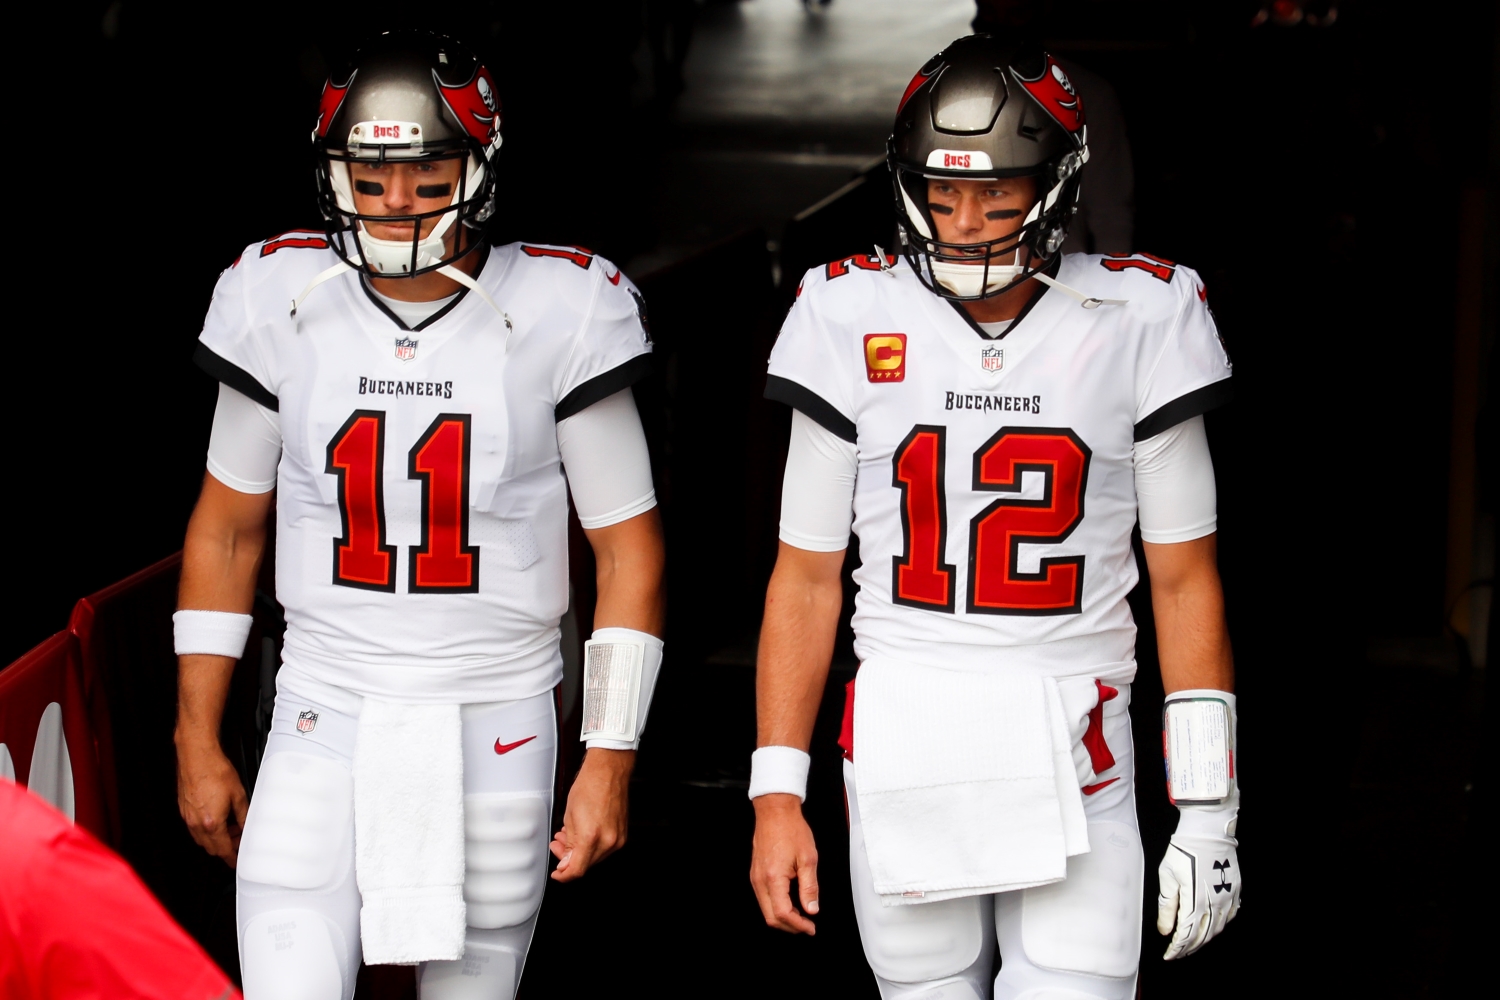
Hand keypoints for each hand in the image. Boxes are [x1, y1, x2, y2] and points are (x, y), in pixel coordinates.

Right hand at [175, 733, 247, 866]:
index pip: (223, 849)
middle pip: (211, 847)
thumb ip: (243, 815)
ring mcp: (188, 817)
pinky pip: (195, 827)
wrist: (197, 756)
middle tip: (238, 841)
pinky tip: (217, 817)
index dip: (232, 858)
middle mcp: (197, 823)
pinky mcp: (184, 809)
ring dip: (216, 838)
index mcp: (212, 822)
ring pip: (202, 839)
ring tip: (230, 827)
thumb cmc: (215, 771)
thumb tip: (247, 827)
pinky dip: (206, 829)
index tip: (236, 861)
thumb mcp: (239, 795)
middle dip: (225, 848)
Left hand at [550, 747, 632, 880]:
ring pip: (595, 857)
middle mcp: (608, 841)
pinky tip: (582, 833)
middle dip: (569, 858)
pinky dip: (591, 844)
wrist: (608, 772)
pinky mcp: (622, 834)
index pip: (577, 869)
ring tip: (569, 836)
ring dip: (580, 850)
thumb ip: (568, 843)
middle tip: (559, 845)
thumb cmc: (589, 786)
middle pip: (586, 864)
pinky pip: (604, 848)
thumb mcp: (569, 816)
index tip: (558, 873)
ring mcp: (618, 838)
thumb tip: (567, 860)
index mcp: (591, 836)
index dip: (564, 875)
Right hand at [750, 794, 819, 934]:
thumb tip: (812, 908)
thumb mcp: (808, 858)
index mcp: (773, 877)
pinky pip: (764, 898)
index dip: (798, 925)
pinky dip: (776, 906)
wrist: (775, 812)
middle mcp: (760, 880)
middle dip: (790, 926)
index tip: (810, 927)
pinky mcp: (756, 873)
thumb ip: (810, 887)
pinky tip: (790, 903)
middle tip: (806, 926)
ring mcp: (756, 877)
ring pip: (766, 909)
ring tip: (801, 916)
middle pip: (771, 917)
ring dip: (783, 917)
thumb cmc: (791, 829)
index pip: (783, 913)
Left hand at [1157, 796, 1240, 958]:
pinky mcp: (1236, 891)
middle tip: (1178, 953)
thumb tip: (1165, 930)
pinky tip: (1211, 927)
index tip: (1169, 955)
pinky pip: (1230, 917)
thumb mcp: (1168, 877)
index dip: (1177, 948)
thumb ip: (1167, 906)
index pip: (1186, 935)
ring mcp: (1228, 898)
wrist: (1208, 832)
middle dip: (1189, 948)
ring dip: (1204, 940)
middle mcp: (1214, 904)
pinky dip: (1219, 926)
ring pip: (1217, 929)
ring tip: (1192, 944)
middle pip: (1203, 936)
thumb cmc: (1184, 851)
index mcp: (1195, 902)